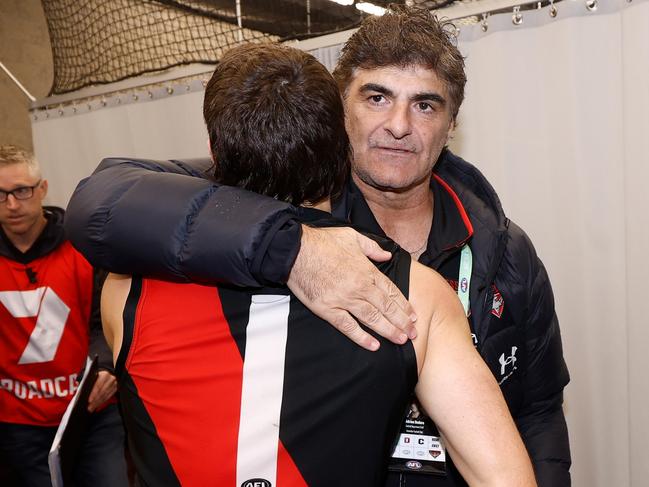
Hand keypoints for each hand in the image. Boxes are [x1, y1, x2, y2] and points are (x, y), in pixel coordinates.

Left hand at [87, 370, 117, 411]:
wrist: (106, 374)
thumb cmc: (96, 377)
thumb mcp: (90, 377)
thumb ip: (86, 384)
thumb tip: (80, 392)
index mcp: (104, 374)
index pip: (98, 385)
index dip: (93, 393)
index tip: (89, 400)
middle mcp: (110, 379)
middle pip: (102, 392)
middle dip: (95, 400)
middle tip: (89, 407)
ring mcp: (114, 384)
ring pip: (105, 395)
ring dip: (98, 402)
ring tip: (91, 408)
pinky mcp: (115, 388)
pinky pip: (108, 397)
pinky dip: (102, 401)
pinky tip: (97, 405)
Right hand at [287, 225, 416, 350]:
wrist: (295, 250)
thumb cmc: (322, 241)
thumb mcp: (352, 236)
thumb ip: (372, 247)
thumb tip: (387, 255)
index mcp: (366, 270)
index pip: (391, 291)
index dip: (404, 305)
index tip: (413, 316)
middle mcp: (359, 286)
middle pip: (386, 307)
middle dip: (402, 322)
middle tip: (413, 334)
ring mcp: (344, 299)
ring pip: (372, 318)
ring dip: (388, 331)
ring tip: (401, 340)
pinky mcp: (328, 309)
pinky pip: (348, 326)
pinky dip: (362, 337)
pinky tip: (374, 346)